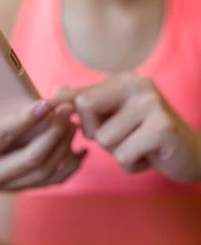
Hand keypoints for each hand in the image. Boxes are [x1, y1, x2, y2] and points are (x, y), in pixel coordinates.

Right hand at [0, 87, 84, 192]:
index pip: (2, 137)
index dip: (25, 120)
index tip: (46, 102)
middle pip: (31, 158)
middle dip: (54, 133)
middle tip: (67, 109)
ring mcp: (5, 186)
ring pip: (44, 171)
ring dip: (64, 146)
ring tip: (74, 121)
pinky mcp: (16, 188)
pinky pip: (49, 183)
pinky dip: (68, 169)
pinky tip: (80, 151)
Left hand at [57, 72, 200, 182]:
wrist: (189, 153)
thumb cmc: (142, 134)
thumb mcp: (112, 115)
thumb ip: (85, 102)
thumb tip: (55, 92)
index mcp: (122, 80)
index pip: (79, 97)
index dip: (80, 119)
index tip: (90, 125)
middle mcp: (137, 84)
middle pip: (86, 110)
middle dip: (97, 134)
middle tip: (122, 136)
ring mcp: (151, 104)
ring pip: (104, 138)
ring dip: (117, 152)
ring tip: (138, 145)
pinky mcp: (162, 128)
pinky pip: (124, 156)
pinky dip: (132, 165)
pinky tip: (149, 156)